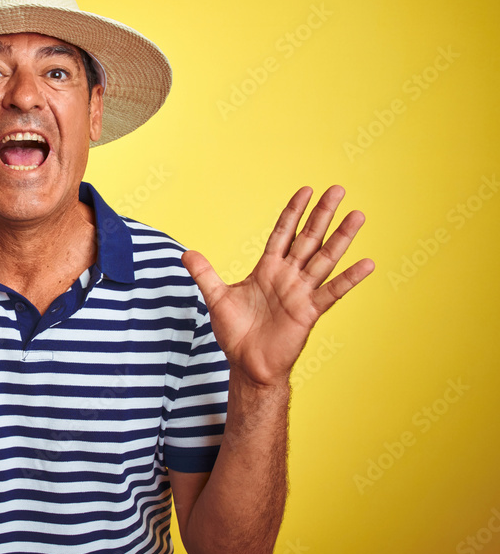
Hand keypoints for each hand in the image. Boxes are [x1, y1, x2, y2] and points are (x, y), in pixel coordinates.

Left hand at [181, 186, 373, 387]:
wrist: (247, 364)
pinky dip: (349, 279)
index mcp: (267, 269)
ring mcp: (301, 293)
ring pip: (324, 259)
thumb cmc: (236, 333)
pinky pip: (332, 292)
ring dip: (341, 238)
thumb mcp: (216, 297)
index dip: (294, 212)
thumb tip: (186, 253)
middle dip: (322, 214)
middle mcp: (288, 276)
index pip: (283, 233)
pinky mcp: (309, 312)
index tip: (306, 190)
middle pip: (308, 238)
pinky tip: (367, 263)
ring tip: (358, 215)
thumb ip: (205, 273)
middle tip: (338, 189)